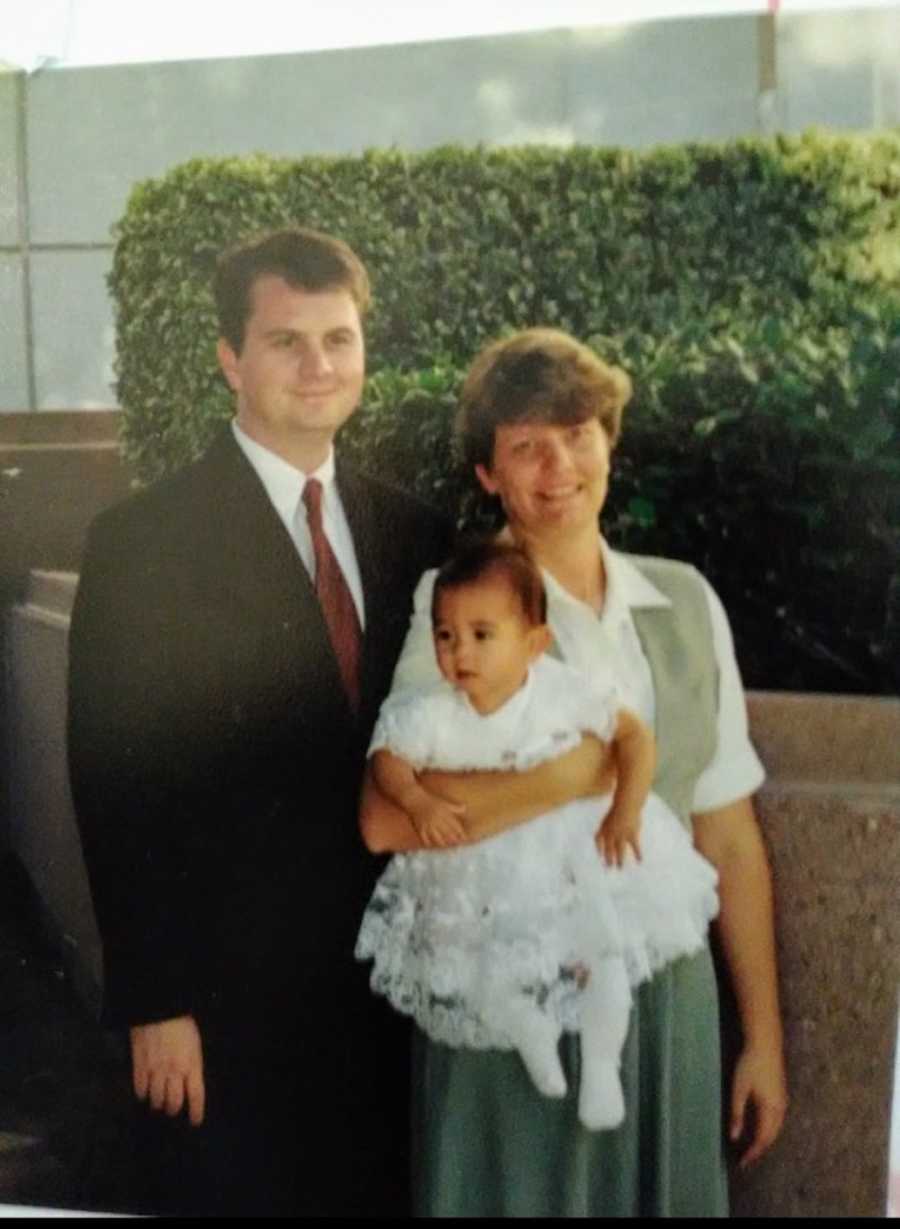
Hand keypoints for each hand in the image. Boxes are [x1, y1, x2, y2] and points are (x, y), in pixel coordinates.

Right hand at [130, 1015, 205, 1126]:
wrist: (157, 1006)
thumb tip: (189, 1079)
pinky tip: (144, 1092)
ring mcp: (156, 1070)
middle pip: (174, 1103)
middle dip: (174, 1109)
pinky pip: (140, 1089)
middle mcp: (174, 1071)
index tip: (195, 1121)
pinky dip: (142, 1094)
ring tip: (158, 1101)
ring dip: (158, 1102)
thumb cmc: (181, 1021)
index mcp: (192, 1064)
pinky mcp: (139, 1066)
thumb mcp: (195, 1042)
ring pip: (156, 1099)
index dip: (196, 1112)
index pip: (196, 1095)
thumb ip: (192, 1063)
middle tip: (173, 1109)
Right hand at [410, 792, 467, 848]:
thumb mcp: (443, 802)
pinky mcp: (420, 828)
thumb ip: (454, 807)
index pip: (455, 826)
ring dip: (443, 843)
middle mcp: (437, 820)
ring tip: (446, 847)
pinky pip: (425, 839)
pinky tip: (431, 845)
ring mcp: (428, 825)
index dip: (460, 833)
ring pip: (437, 838)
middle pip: (447, 833)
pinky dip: (428, 843)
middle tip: (457, 846)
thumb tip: (465, 808)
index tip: (464, 839)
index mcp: (444, 813)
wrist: (414, 798)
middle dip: (453, 840)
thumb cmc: (430, 800)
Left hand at [596, 805, 641, 866]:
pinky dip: (638, 854)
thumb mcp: (610, 817)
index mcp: (604, 828)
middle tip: (609, 868)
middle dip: (608, 859)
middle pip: (608, 850)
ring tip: (620, 868)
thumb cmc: (619, 809)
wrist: (626, 804)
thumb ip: (608, 827)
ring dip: (619, 861)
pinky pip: (635, 847)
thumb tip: (609, 836)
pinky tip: (640, 861)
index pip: (598, 841)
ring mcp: (621, 835)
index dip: (599, 849)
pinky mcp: (631, 835)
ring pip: (619, 851)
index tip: (600, 857)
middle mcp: (611, 834)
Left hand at [729, 1042, 787, 1167]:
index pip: (762, 1139)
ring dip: (765, 1140)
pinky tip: (760, 1128)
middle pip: (771, 1137)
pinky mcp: (781, 1094)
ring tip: (752, 1147)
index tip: (742, 1163)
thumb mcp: (739, 1089)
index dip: (753, 1153)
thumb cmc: (750, 1064)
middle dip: (759, 1149)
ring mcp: (783, 1101)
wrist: (765, 1043)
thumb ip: (737, 1114)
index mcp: (770, 1109)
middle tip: (746, 1159)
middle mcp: (780, 1109)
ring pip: (776, 1129)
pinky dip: (769, 1129)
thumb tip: (734, 1137)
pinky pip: (777, 1119)